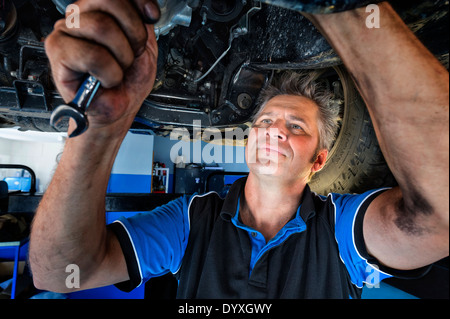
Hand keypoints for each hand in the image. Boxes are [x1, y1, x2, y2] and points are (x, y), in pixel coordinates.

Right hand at [45, 0, 160, 133]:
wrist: (119, 109)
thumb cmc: (128, 81)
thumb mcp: (145, 46)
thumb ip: (142, 21)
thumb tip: (144, 5)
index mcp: (99, 11)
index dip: (138, 1)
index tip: (151, 15)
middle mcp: (80, 17)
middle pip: (109, 1)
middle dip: (133, 33)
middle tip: (131, 54)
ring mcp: (66, 32)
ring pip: (102, 27)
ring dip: (121, 56)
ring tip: (117, 70)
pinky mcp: (57, 52)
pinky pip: (93, 55)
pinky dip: (109, 73)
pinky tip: (105, 79)